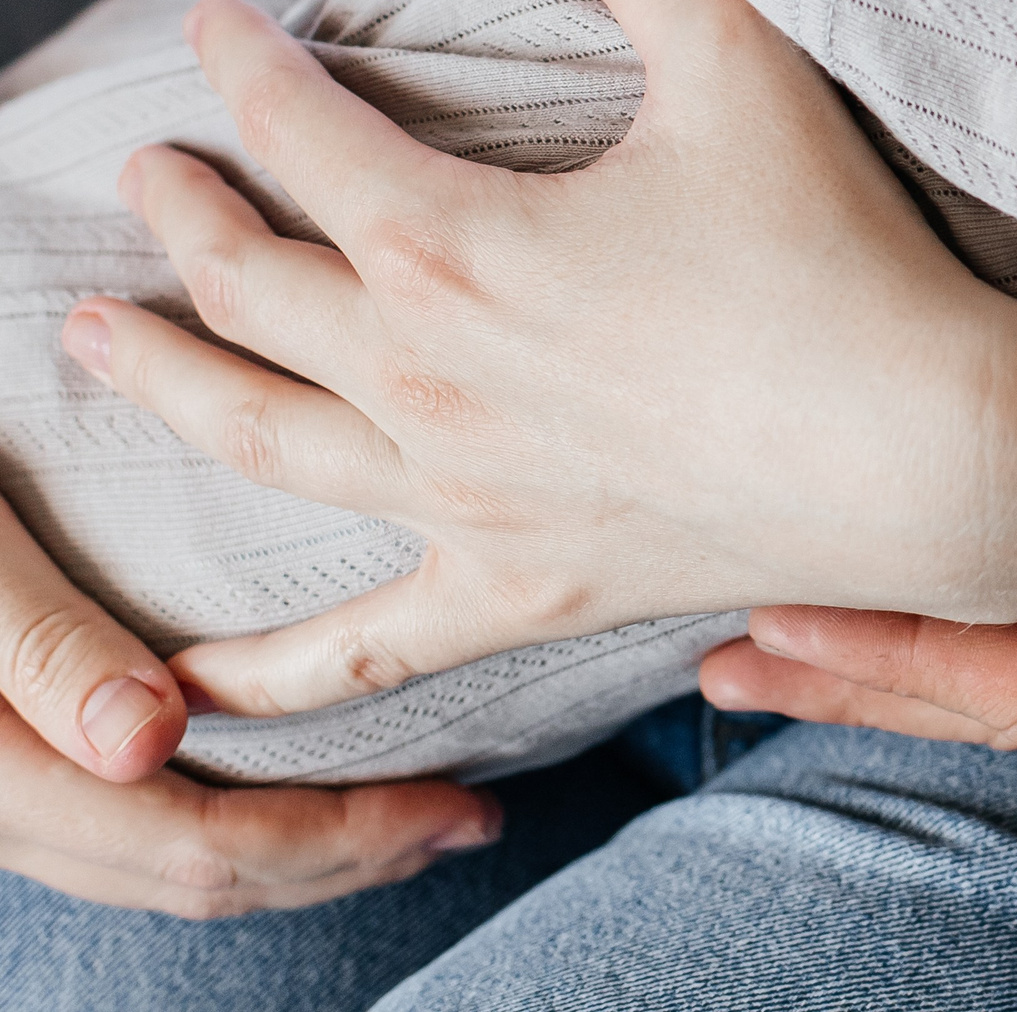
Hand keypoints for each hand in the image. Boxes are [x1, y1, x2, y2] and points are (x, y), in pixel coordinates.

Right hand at [0, 495, 491, 913]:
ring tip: (411, 811)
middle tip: (466, 822)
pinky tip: (299, 772)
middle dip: (341, 860)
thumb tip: (145, 742)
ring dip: (299, 846)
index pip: (190, 847)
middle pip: (191, 875)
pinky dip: (233, 808)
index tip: (456, 811)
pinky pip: (135, 815)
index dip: (335, 844)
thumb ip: (37, 644)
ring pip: (164, 857)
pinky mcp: (16, 741)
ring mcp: (4, 775)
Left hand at [65, 0, 1016, 717]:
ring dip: (165, 381)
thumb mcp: (740, 63)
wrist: (933, 449)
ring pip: (258, 439)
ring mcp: (461, 500)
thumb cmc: (839, 255)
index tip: (219, 25)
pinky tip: (189, 691)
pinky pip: (362, 648)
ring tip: (100, 341)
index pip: (301, 133)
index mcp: (454, 244)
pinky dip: (265, 675)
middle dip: (186, 215)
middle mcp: (424, 378)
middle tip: (147, 175)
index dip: (246, 67)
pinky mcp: (520, 589)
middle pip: (250, 287)